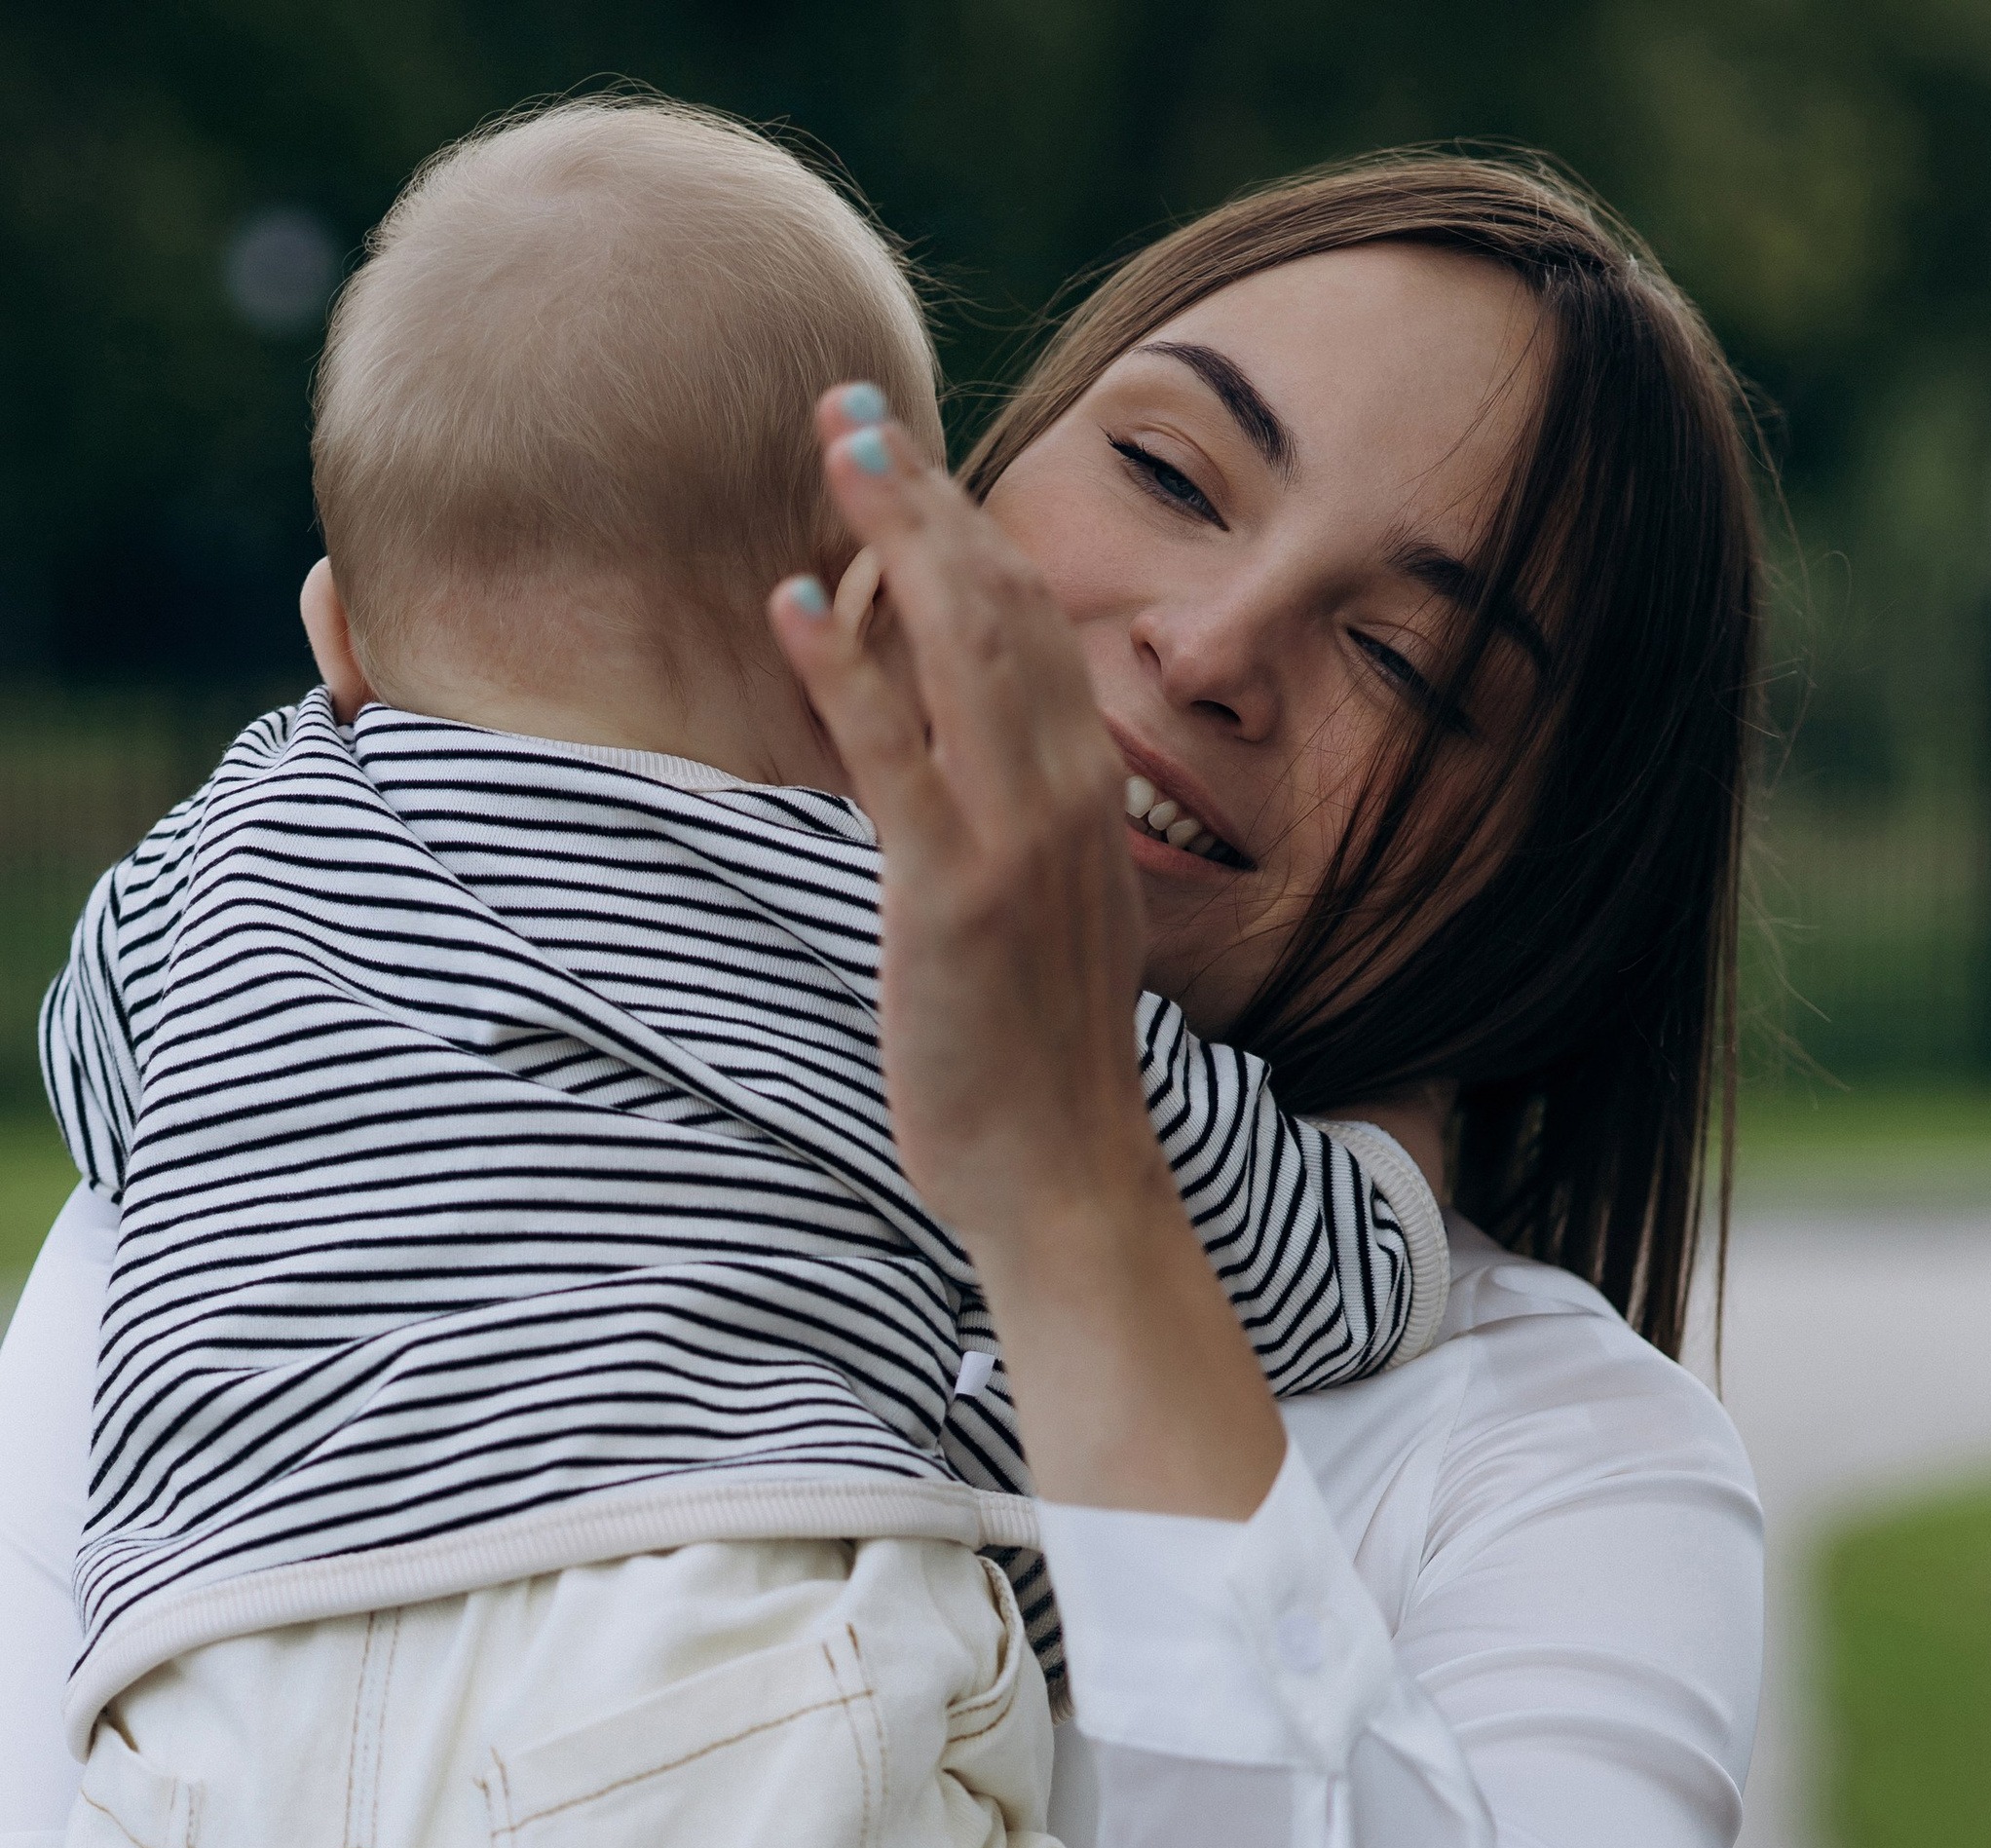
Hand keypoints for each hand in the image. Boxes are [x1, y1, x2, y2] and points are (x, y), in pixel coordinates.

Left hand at [770, 404, 1284, 1519]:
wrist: (1066, 1179)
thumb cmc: (1034, 1063)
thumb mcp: (1041, 917)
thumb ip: (1012, 824)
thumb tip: (953, 760)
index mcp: (1090, 796)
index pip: (1035, 625)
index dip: (971, 530)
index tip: (905, 459)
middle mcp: (1070, 797)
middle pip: (1003, 606)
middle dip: (926, 499)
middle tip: (849, 413)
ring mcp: (1020, 843)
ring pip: (962, 650)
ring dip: (892, 537)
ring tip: (832, 450)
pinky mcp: (955, 897)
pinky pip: (896, 759)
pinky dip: (841, 672)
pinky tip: (789, 602)